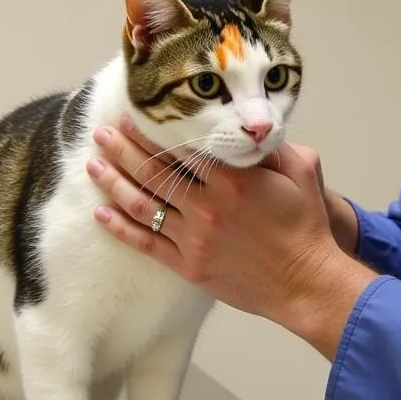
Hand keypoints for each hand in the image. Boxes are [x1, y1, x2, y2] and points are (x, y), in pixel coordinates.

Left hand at [85, 117, 375, 357]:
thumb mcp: (302, 172)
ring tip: (93, 165)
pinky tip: (102, 212)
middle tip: (101, 133)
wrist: (306, 282)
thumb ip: (272, 146)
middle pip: (152, 173)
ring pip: (141, 205)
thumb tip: (251, 126)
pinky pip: (145, 243)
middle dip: (122, 149)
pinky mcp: (188, 266)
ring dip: (114, 182)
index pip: (180, 149)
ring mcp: (193, 238)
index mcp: (232, 180)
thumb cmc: (307, 226)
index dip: (152, 132)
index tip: (132, 117)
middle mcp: (206, 207)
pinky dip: (120, 227)